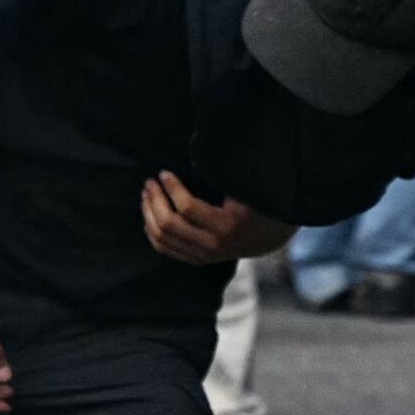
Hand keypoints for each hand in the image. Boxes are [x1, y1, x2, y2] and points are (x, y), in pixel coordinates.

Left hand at [140, 174, 281, 266]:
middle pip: (169, 224)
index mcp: (227, 225)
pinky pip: (165, 249)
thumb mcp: (241, 189)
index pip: (187, 208)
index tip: (164, 173)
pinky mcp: (198, 260)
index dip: (172, 188)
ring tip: (146, 193)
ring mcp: (204, 256)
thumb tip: (192, 154)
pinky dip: (152, 232)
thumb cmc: (253, 203)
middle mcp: (214, 245)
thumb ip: (219, 176)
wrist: (268, 236)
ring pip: (162, 238)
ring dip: (148, 213)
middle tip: (150, 181)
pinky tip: (148, 215)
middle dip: (154, 200)